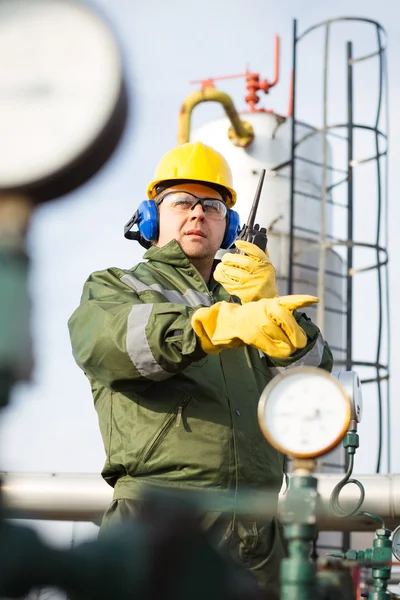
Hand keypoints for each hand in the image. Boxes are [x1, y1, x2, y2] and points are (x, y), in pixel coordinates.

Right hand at [192, 294, 318, 358]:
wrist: (226, 323)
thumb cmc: (251, 321)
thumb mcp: (266, 315)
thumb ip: (282, 323)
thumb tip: (299, 341)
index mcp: (270, 303)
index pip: (288, 301)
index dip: (301, 300)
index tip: (315, 299)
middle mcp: (263, 308)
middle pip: (284, 318)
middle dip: (295, 332)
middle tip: (301, 343)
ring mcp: (255, 319)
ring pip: (276, 332)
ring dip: (286, 344)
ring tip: (291, 350)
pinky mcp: (249, 331)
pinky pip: (267, 343)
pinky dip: (276, 350)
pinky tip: (280, 353)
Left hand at [214, 240, 277, 302]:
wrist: (265, 299)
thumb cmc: (265, 282)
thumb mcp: (267, 268)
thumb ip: (262, 256)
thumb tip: (256, 241)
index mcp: (265, 266)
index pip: (256, 252)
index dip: (246, 246)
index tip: (237, 243)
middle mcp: (259, 274)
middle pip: (242, 262)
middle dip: (230, 258)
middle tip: (225, 258)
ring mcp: (250, 283)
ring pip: (233, 272)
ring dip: (223, 268)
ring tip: (220, 267)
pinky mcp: (243, 292)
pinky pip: (229, 283)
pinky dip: (222, 278)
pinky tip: (220, 275)